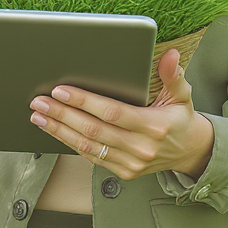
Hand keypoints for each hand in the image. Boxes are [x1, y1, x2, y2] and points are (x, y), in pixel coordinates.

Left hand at [28, 48, 214, 180]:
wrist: (189, 152)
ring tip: (39, 116)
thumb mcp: (182, 95)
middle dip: (62, 115)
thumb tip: (171, 55)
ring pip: (88, 146)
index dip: (84, 102)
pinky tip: (55, 131)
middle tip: (39, 101)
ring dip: (59, 130)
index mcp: (154, 126)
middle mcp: (141, 148)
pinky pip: (92, 157)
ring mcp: (131, 163)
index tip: (61, 90)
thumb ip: (174, 75)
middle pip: (94, 130)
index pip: (112, 113)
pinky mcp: (123, 172)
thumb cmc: (180, 119)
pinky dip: (70, 143)